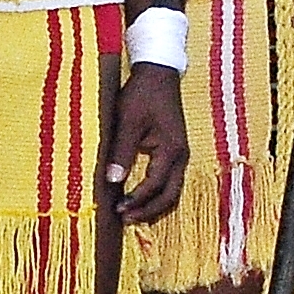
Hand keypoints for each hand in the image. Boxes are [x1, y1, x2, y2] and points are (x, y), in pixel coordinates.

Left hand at [104, 63, 191, 223]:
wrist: (159, 73)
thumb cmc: (142, 94)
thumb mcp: (128, 120)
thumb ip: (122, 151)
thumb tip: (112, 181)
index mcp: (172, 149)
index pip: (155, 184)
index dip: (136, 199)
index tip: (117, 207)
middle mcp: (181, 156)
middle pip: (170, 195)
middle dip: (148, 210)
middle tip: (125, 219)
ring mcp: (180, 155)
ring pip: (172, 191)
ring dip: (153, 205)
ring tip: (131, 215)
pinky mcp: (174, 152)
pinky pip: (169, 182)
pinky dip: (156, 194)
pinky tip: (140, 198)